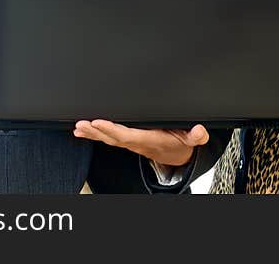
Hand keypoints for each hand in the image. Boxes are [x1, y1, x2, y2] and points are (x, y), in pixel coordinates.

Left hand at [73, 120, 208, 166]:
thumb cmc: (180, 142)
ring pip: (107, 138)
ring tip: (78, 127)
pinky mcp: (126, 140)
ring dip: (92, 132)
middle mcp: (137, 142)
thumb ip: (196, 135)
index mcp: (150, 139)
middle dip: (97, 130)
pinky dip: (93, 134)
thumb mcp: (192, 138)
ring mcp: (130, 142)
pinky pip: (107, 137)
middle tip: (82, 123)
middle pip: (113, 137)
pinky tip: (81, 130)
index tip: (99, 121)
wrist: (175, 156)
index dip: (112, 129)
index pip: (128, 134)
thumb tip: (199, 129)